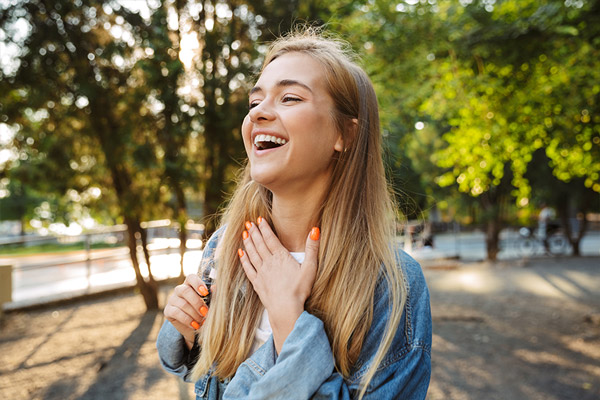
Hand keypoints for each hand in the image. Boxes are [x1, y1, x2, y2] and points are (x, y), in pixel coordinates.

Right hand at [163, 274, 210, 348]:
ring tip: (202, 321)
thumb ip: (213, 295)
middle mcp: (180, 290)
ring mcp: (172, 300)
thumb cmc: (204, 312)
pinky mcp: (168, 311)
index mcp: (191, 284)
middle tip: (206, 312)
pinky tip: (194, 325)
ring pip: (182, 304)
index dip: (197, 283)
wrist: (196, 328)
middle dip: (197, 302)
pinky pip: (176, 313)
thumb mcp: (210, 304)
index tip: (205, 293)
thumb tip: (215, 287)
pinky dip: (187, 320)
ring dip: (194, 314)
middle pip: (185, 290)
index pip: (191, 277)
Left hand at [239, 218, 319, 352]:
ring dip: (248, 243)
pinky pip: (248, 268)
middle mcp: (269, 262)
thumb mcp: (310, 268)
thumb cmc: (300, 289)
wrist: (286, 309)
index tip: (259, 220)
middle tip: (248, 223)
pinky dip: (244, 260)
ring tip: (244, 234)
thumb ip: (312, 248)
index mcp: (282, 257)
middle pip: (259, 244)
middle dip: (254, 232)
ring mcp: (262, 273)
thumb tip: (315, 230)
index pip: (270, 239)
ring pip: (252, 254)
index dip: (264, 228)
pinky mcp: (257, 283)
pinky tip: (241, 254)